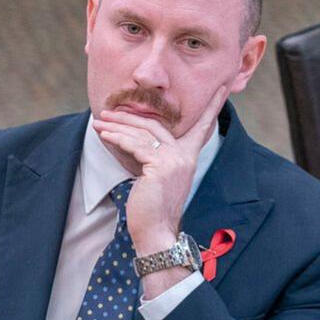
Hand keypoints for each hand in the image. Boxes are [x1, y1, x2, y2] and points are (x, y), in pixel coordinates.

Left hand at [93, 85, 226, 256]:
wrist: (156, 233)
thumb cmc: (152, 210)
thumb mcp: (157, 178)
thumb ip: (154, 158)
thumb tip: (136, 141)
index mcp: (188, 158)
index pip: (201, 127)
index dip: (211, 106)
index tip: (222, 87)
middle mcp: (184, 156)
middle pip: (155, 125)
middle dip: (129, 116)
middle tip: (107, 112)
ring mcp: (174, 160)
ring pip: (142, 133)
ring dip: (116, 126)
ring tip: (97, 122)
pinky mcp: (160, 166)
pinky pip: (135, 145)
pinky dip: (116, 138)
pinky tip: (103, 135)